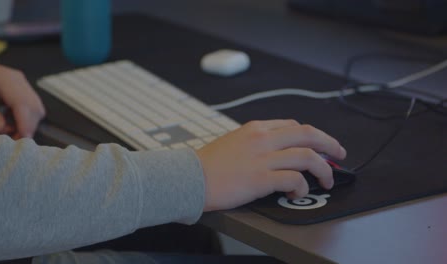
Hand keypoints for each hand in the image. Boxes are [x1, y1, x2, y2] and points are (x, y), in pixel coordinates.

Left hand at [0, 62, 45, 138]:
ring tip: (10, 132)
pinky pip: (30, 108)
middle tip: (13, 140)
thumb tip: (5, 130)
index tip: (20, 140)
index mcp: (4, 78)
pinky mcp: (20, 89)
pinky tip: (9, 121)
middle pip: (35, 107)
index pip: (23, 103)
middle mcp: (17, 79)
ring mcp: (21, 84)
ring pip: (36, 109)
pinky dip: (23, 119)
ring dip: (26, 124)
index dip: (25, 124)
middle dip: (27, 127)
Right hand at [196, 120, 346, 211]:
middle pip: (308, 134)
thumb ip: (255, 142)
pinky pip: (294, 180)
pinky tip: (299, 193)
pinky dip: (302, 187)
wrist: (188, 178)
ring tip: (327, 179)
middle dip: (329, 143)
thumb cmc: (208, 164)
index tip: (321, 145)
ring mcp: (262, 158)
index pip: (293, 126)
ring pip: (307, 156)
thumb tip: (276, 152)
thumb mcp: (233, 142)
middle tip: (340, 153)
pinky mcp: (260, 179)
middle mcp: (262, 139)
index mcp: (256, 128)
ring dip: (323, 168)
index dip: (312, 136)